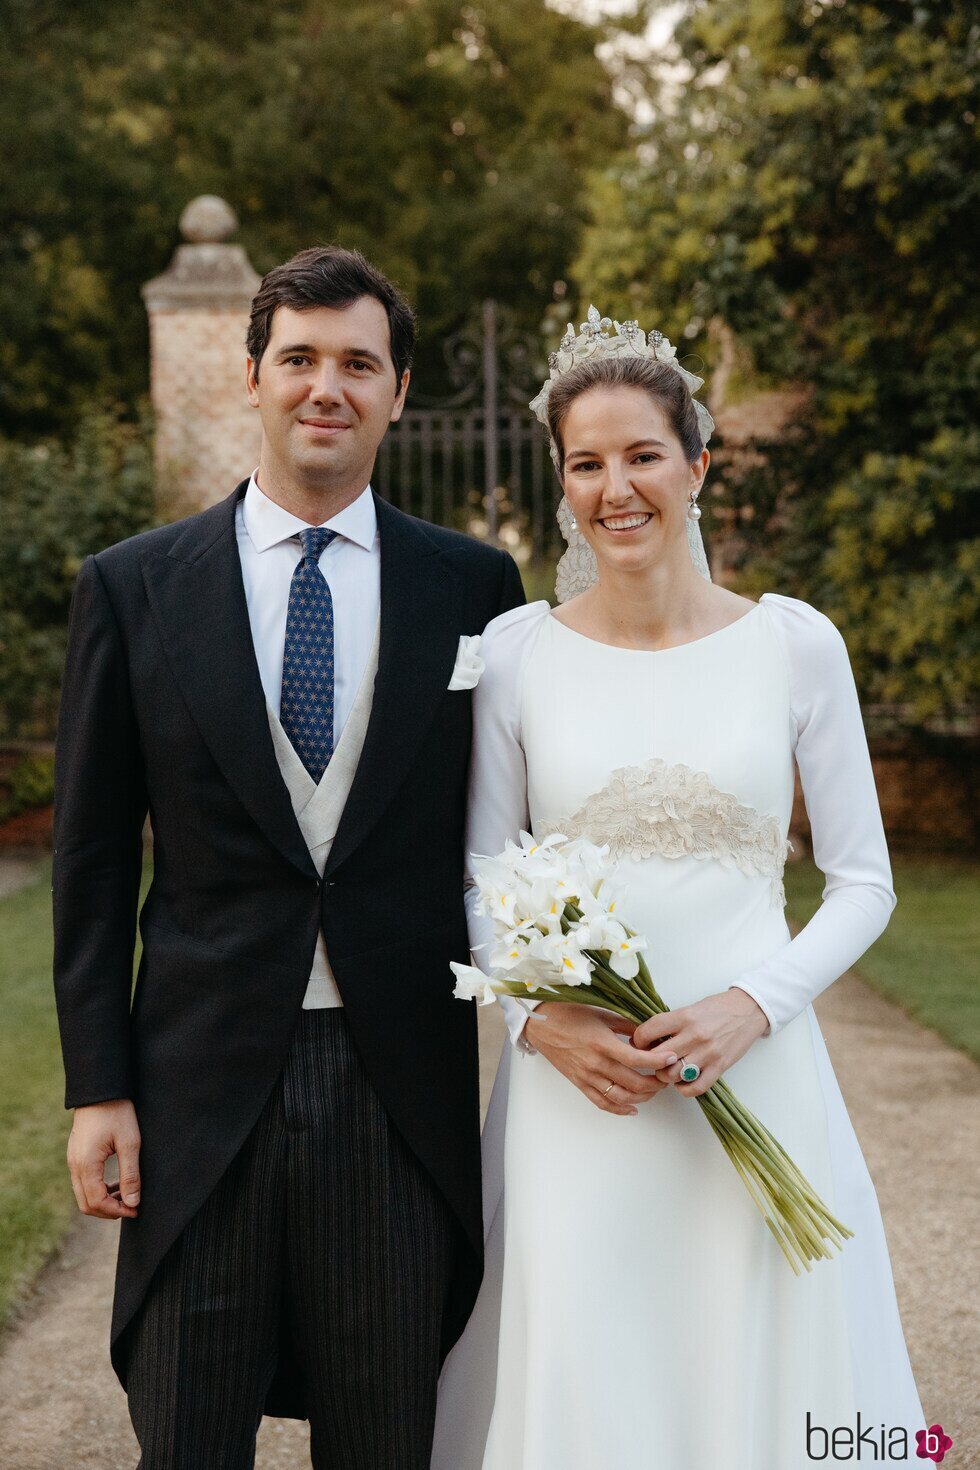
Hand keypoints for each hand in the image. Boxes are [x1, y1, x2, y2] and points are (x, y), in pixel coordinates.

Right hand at [67, 1099, 141, 1219]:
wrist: (100, 1089)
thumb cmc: (117, 1112)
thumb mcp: (129, 1143)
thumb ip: (130, 1174)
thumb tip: (132, 1203)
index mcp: (86, 1164)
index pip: (97, 1202)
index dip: (116, 1211)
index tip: (135, 1209)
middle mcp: (74, 1166)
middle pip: (86, 1204)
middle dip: (108, 1211)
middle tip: (131, 1207)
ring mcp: (72, 1160)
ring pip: (83, 1194)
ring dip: (103, 1201)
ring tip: (126, 1196)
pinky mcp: (76, 1156)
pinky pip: (83, 1182)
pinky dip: (98, 1189)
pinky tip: (116, 1183)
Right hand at [524, 1003, 671, 1115]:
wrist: (540, 1024)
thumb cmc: (569, 1014)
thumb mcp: (601, 1013)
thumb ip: (626, 1025)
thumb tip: (649, 1033)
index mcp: (602, 1043)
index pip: (636, 1059)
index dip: (657, 1061)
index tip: (671, 1058)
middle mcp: (595, 1063)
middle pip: (633, 1082)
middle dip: (655, 1083)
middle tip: (666, 1077)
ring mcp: (587, 1076)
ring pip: (621, 1097)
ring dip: (642, 1097)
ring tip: (653, 1090)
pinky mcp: (579, 1083)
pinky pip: (602, 1102)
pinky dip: (619, 1109)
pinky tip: (633, 1108)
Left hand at [632, 989, 769, 1097]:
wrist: (749, 1010)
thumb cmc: (718, 1008)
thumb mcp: (691, 1008)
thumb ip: (672, 1023)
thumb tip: (649, 1039)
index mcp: (684, 1016)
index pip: (649, 1031)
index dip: (639, 1039)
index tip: (639, 1043)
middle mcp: (694, 1035)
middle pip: (657, 1058)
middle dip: (649, 1061)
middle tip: (650, 1060)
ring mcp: (707, 1053)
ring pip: (672, 1075)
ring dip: (665, 1076)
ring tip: (667, 1070)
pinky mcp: (720, 1067)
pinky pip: (695, 1087)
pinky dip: (684, 1089)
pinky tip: (682, 1082)